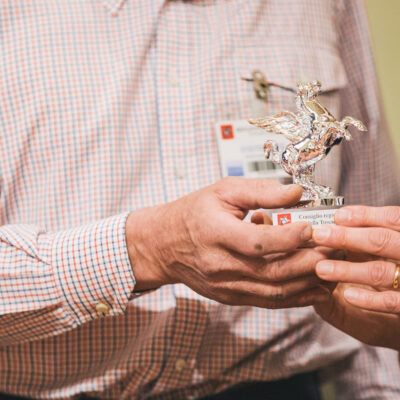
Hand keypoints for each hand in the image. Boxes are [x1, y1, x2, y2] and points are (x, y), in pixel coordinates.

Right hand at [126, 177, 332, 308]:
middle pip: (272, 272)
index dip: (290, 238)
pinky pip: (267, 301)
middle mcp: (219, 264)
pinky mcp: (229, 296)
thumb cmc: (193, 213)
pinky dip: (294, 297)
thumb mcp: (222, 191)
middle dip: (309, 262)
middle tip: (335, 249)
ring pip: (273, 291)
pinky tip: (313, 287)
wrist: (163, 245)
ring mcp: (224, 285)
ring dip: (307, 283)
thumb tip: (296, 193)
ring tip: (331, 268)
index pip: (257, 242)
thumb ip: (260, 191)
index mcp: (214, 232)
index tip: (312, 228)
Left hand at [312, 205, 399, 349]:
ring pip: (382, 271)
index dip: (365, 215)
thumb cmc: (387, 286)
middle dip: (348, 237)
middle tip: (319, 235)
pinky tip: (348, 295)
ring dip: (348, 269)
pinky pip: (393, 303)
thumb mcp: (375, 259)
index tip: (338, 216)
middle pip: (383, 240)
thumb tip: (322, 237)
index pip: (391, 219)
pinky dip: (369, 299)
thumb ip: (358, 248)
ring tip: (321, 269)